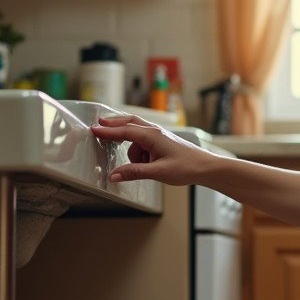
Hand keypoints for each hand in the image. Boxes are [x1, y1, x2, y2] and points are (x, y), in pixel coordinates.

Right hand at [90, 115, 214, 185]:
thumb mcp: (158, 172)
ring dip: (132, 151)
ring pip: (136, 138)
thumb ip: (134, 173)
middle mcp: (155, 132)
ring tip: (145, 167)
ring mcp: (159, 136)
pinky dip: (140, 154)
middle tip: (98, 127)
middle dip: (114, 126)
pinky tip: (149, 166)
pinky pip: (143, 144)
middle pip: (128, 124)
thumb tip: (114, 175)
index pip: (124, 131)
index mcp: (152, 136)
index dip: (107, 131)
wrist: (206, 167)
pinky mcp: (162, 142)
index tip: (93, 129)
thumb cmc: (187, 167)